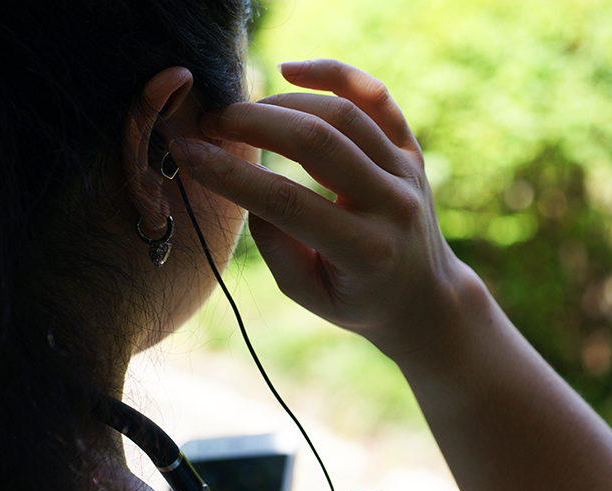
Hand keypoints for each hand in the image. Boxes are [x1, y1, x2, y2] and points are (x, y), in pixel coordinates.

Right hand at [173, 59, 472, 356]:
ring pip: (343, 114)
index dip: (230, 174)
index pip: (286, 202)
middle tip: (211, 122)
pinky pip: (377, 97)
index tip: (187, 152)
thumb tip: (247, 188)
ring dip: (282, 103)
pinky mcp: (411, 151)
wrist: (423, 294)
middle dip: (253, 124)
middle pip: (317, 142)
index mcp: (365, 250)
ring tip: (240, 111)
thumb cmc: (357, 298)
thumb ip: (276, 246)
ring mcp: (407, 172)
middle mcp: (392, 205)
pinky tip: (291, 71)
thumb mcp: (309, 294)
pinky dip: (335, 75)